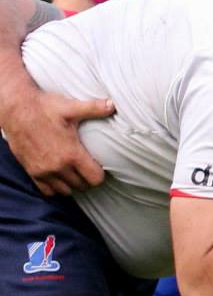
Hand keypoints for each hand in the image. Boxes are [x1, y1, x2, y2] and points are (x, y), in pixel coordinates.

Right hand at [0, 84, 114, 194]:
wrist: (16, 110)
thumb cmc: (44, 108)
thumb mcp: (71, 107)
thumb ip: (94, 109)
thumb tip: (113, 105)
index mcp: (71, 154)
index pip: (95, 178)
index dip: (101, 174)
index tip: (99, 166)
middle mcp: (57, 167)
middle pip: (82, 186)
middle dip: (88, 179)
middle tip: (89, 168)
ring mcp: (43, 171)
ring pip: (65, 190)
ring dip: (73, 184)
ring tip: (76, 173)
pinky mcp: (31, 172)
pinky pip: (47, 191)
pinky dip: (55, 187)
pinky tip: (60, 177)